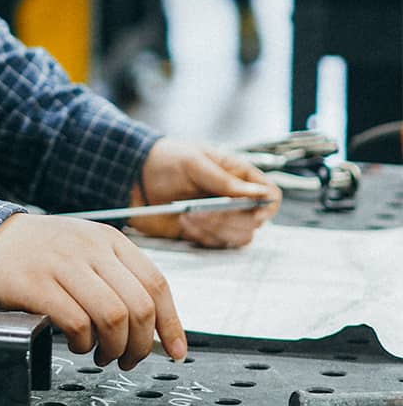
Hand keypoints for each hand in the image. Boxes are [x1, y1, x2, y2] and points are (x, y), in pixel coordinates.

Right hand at [0, 212, 186, 369]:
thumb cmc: (40, 252)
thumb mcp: (84, 249)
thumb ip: (116, 277)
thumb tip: (153, 327)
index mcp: (107, 238)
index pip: (155, 282)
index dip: (171, 323)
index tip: (176, 351)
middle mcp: (89, 247)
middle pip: (138, 305)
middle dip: (141, 345)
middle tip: (128, 359)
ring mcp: (62, 262)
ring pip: (113, 316)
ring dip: (113, 348)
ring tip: (101, 355)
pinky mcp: (36, 282)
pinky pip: (76, 322)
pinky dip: (82, 344)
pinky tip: (75, 344)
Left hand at [129, 138, 281, 247]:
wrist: (134, 178)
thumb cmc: (165, 160)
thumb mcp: (193, 161)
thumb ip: (224, 180)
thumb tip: (259, 194)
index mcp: (238, 175)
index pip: (270, 195)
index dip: (266, 206)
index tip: (250, 210)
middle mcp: (235, 199)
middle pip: (255, 221)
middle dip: (228, 219)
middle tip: (200, 210)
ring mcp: (222, 218)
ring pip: (239, 237)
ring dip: (214, 229)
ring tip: (187, 214)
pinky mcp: (206, 233)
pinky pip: (218, 245)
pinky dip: (203, 237)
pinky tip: (184, 224)